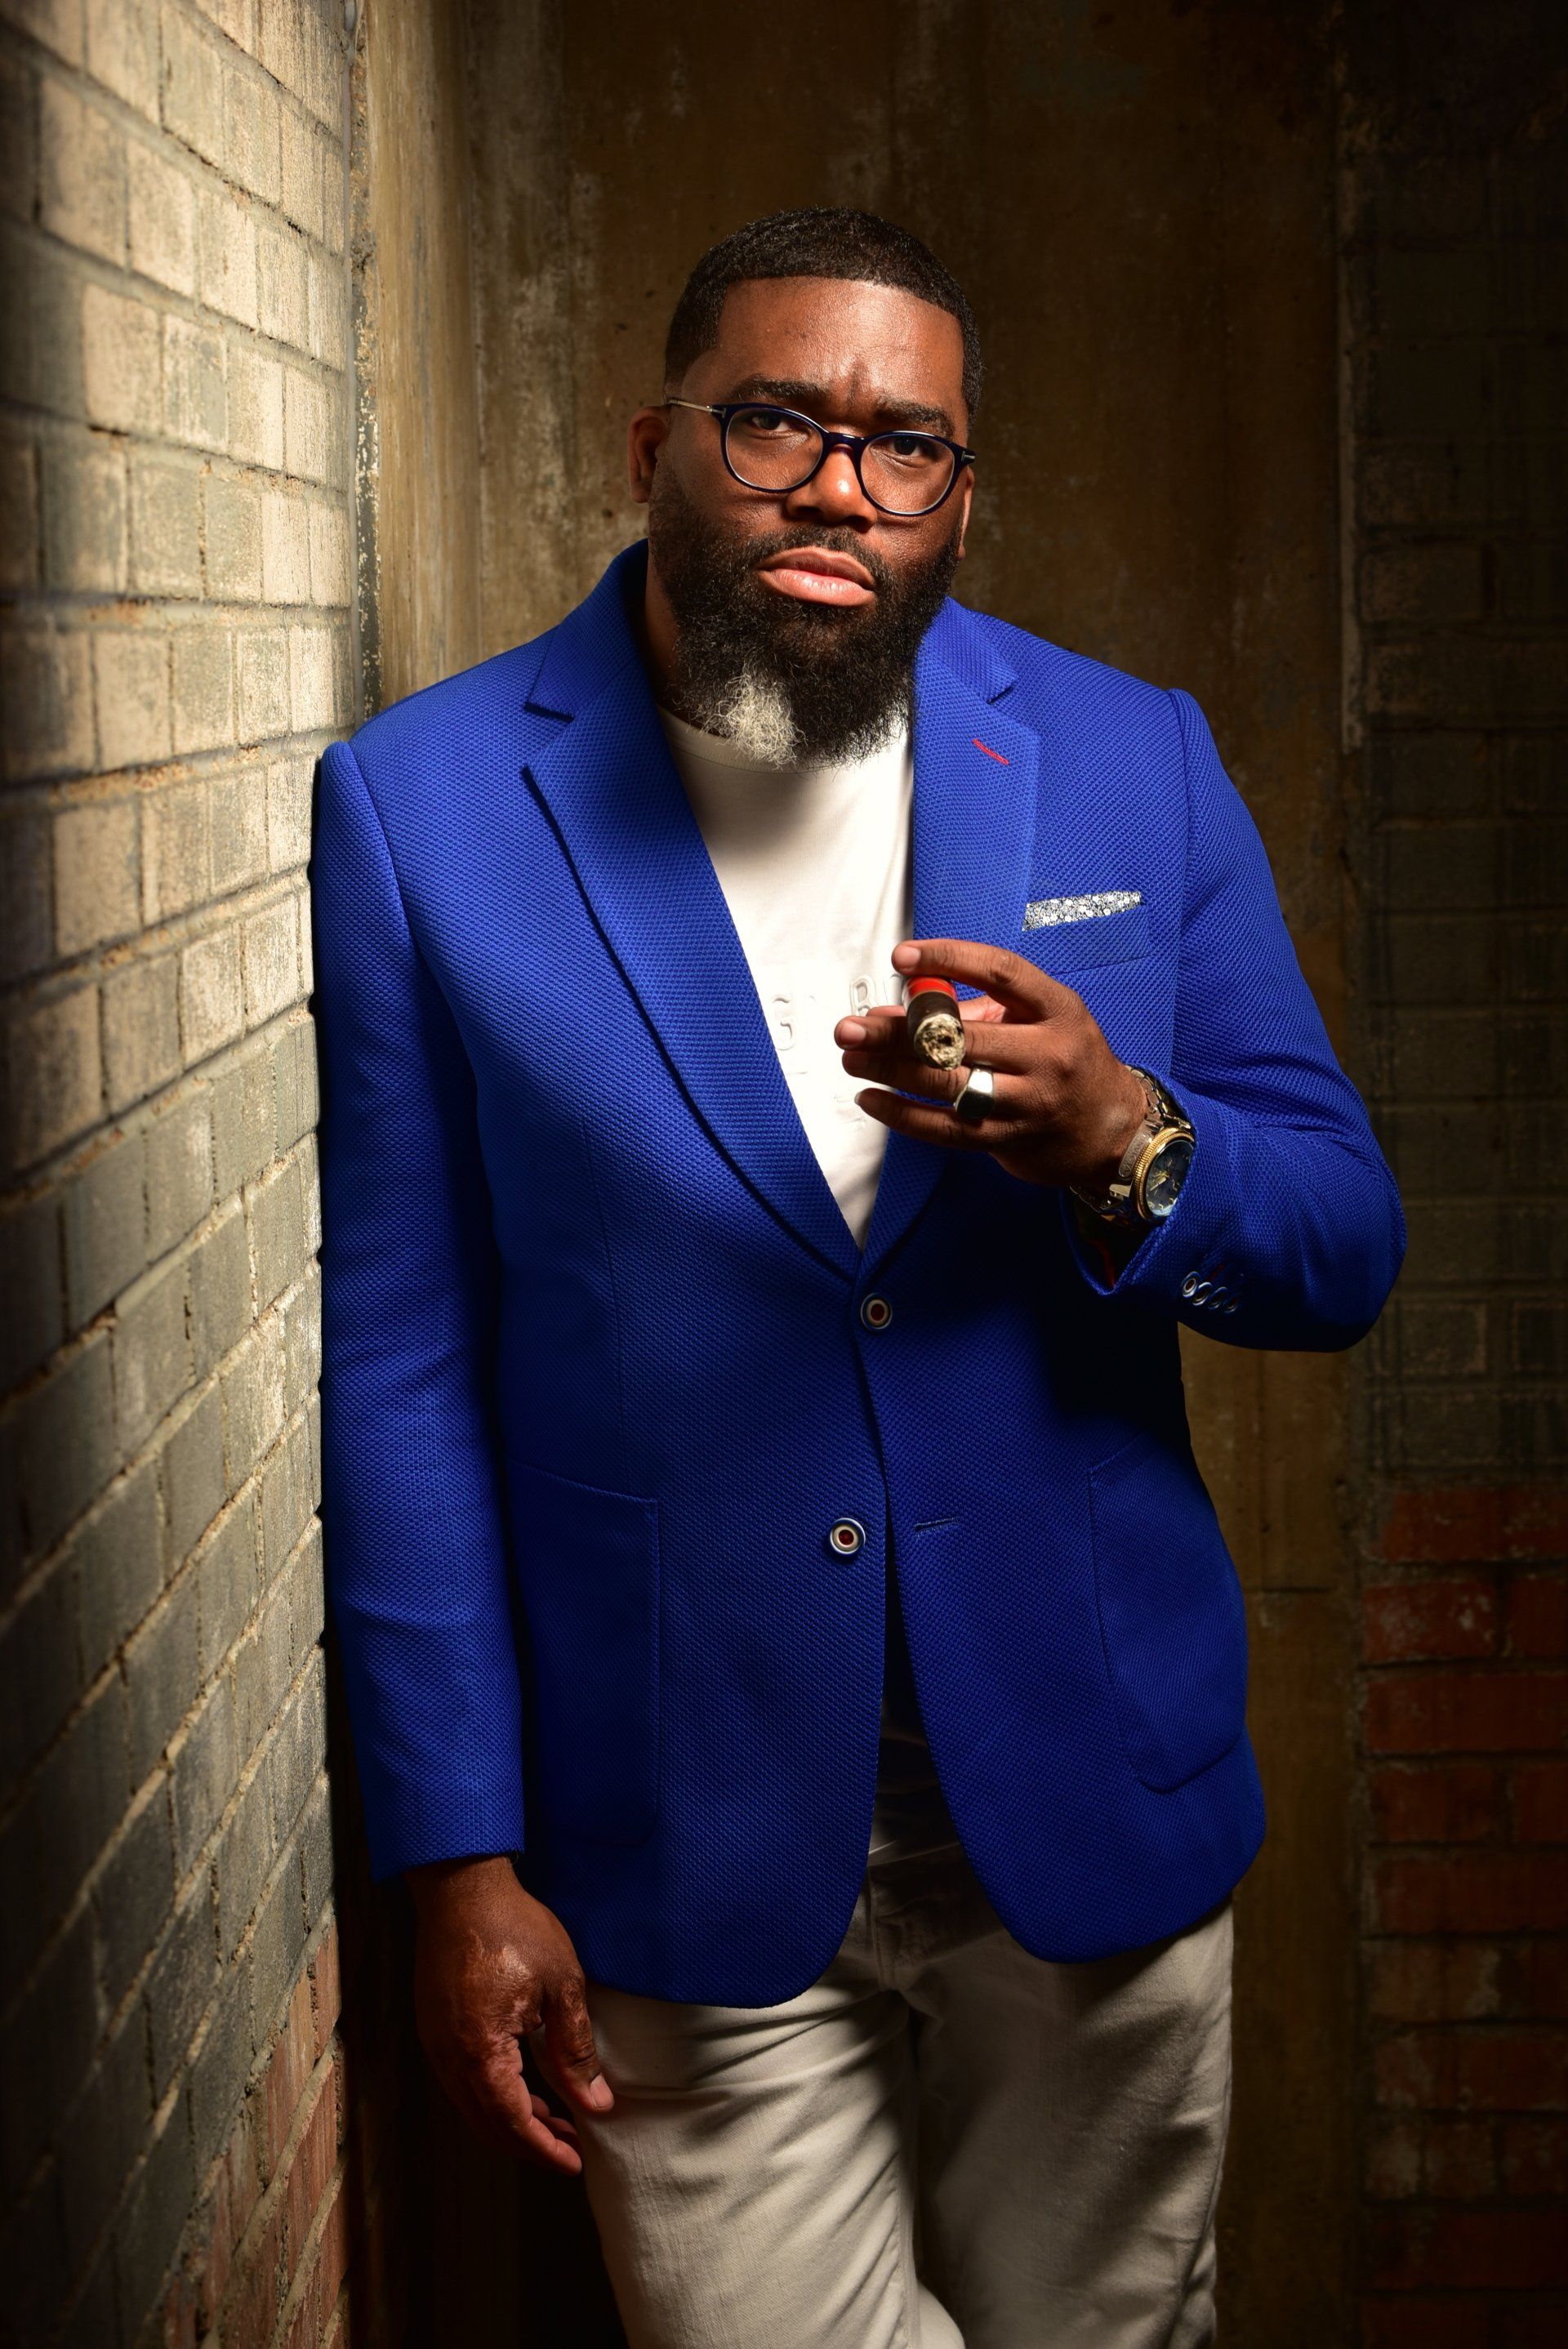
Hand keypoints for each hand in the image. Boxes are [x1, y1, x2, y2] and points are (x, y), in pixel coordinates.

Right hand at [406, 1855, 611, 2172]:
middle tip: (570, 2146)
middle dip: (530, 2142)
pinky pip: (461, 2081)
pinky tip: (520, 2086)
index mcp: (481, 2051)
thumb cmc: (514, 1928)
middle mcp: (449, 2056)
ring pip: (471, 2105)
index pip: (513, 2122)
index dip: (544, 2149)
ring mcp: (435, 2042)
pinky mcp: (433, 2027)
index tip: (575, 2162)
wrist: (462, 1886)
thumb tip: (597, 2105)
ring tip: (554, 2121)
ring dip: (511, 2121)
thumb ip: (575, 2051)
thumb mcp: (562, 1986)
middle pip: (487, 2123)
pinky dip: (492, 2096)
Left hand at [835, 937, 1147, 1190]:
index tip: (903, 956)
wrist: (1112, 1129)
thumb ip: (972, 1010)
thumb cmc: (1067, 1061)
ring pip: (948, 1083)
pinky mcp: (1010, 1139)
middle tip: (851, 1027)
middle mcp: (1047, 1053)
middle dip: (896, 1031)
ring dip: (890, 1071)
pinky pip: (946, 1127)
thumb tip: (895, 1008)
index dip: (949, 959)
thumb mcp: (1039, 1021)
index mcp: (1057, 1009)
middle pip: (961, 1036)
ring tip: (852, 1058)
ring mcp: (1029, 1100)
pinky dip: (902, 1114)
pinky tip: (872, 1099)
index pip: (1000, 972)